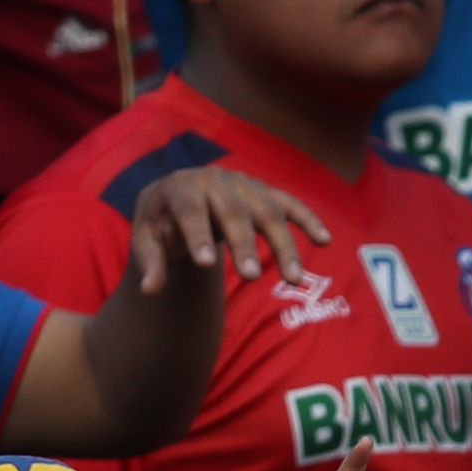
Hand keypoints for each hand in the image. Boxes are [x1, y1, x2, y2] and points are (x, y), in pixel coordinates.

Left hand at [125, 162, 332, 292]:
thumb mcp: (147, 238)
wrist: (179, 194)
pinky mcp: (263, 192)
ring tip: (292, 279)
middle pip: (232, 211)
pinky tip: (324, 240)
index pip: (190, 209)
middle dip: (243, 244)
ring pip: (267, 211)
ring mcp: (243, 184)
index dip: (197, 234)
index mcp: (181, 187)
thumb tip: (149, 290)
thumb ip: (149, 262)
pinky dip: (307, 219)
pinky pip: (290, 203)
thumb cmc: (162, 221)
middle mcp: (214, 180)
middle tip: (250, 277)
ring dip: (283, 243)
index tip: (205, 264)